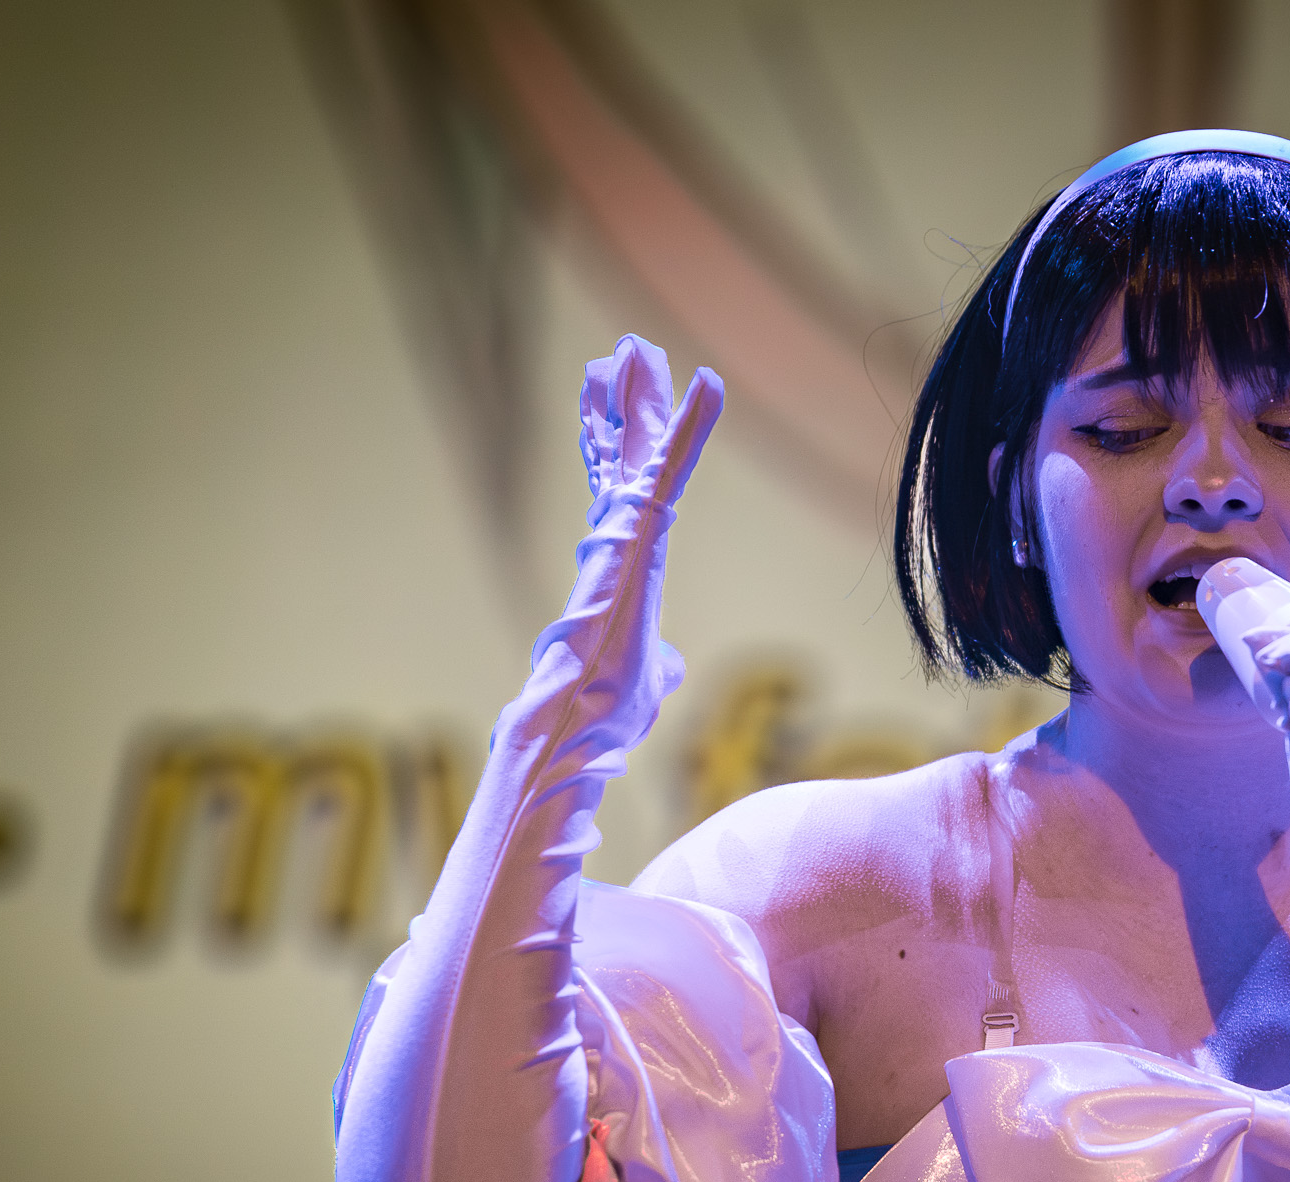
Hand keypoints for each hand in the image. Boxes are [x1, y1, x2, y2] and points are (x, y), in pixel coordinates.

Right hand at [542, 335, 724, 758]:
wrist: (580, 724)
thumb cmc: (606, 710)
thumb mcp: (649, 676)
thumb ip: (660, 659)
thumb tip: (673, 664)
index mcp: (621, 563)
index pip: (619, 488)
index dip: (613, 446)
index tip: (606, 407)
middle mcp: (616, 537)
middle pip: (622, 454)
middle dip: (624, 403)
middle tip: (626, 353)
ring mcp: (622, 532)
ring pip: (638, 448)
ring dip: (642, 396)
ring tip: (638, 348)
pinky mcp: (637, 532)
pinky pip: (671, 468)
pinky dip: (692, 426)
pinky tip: (709, 386)